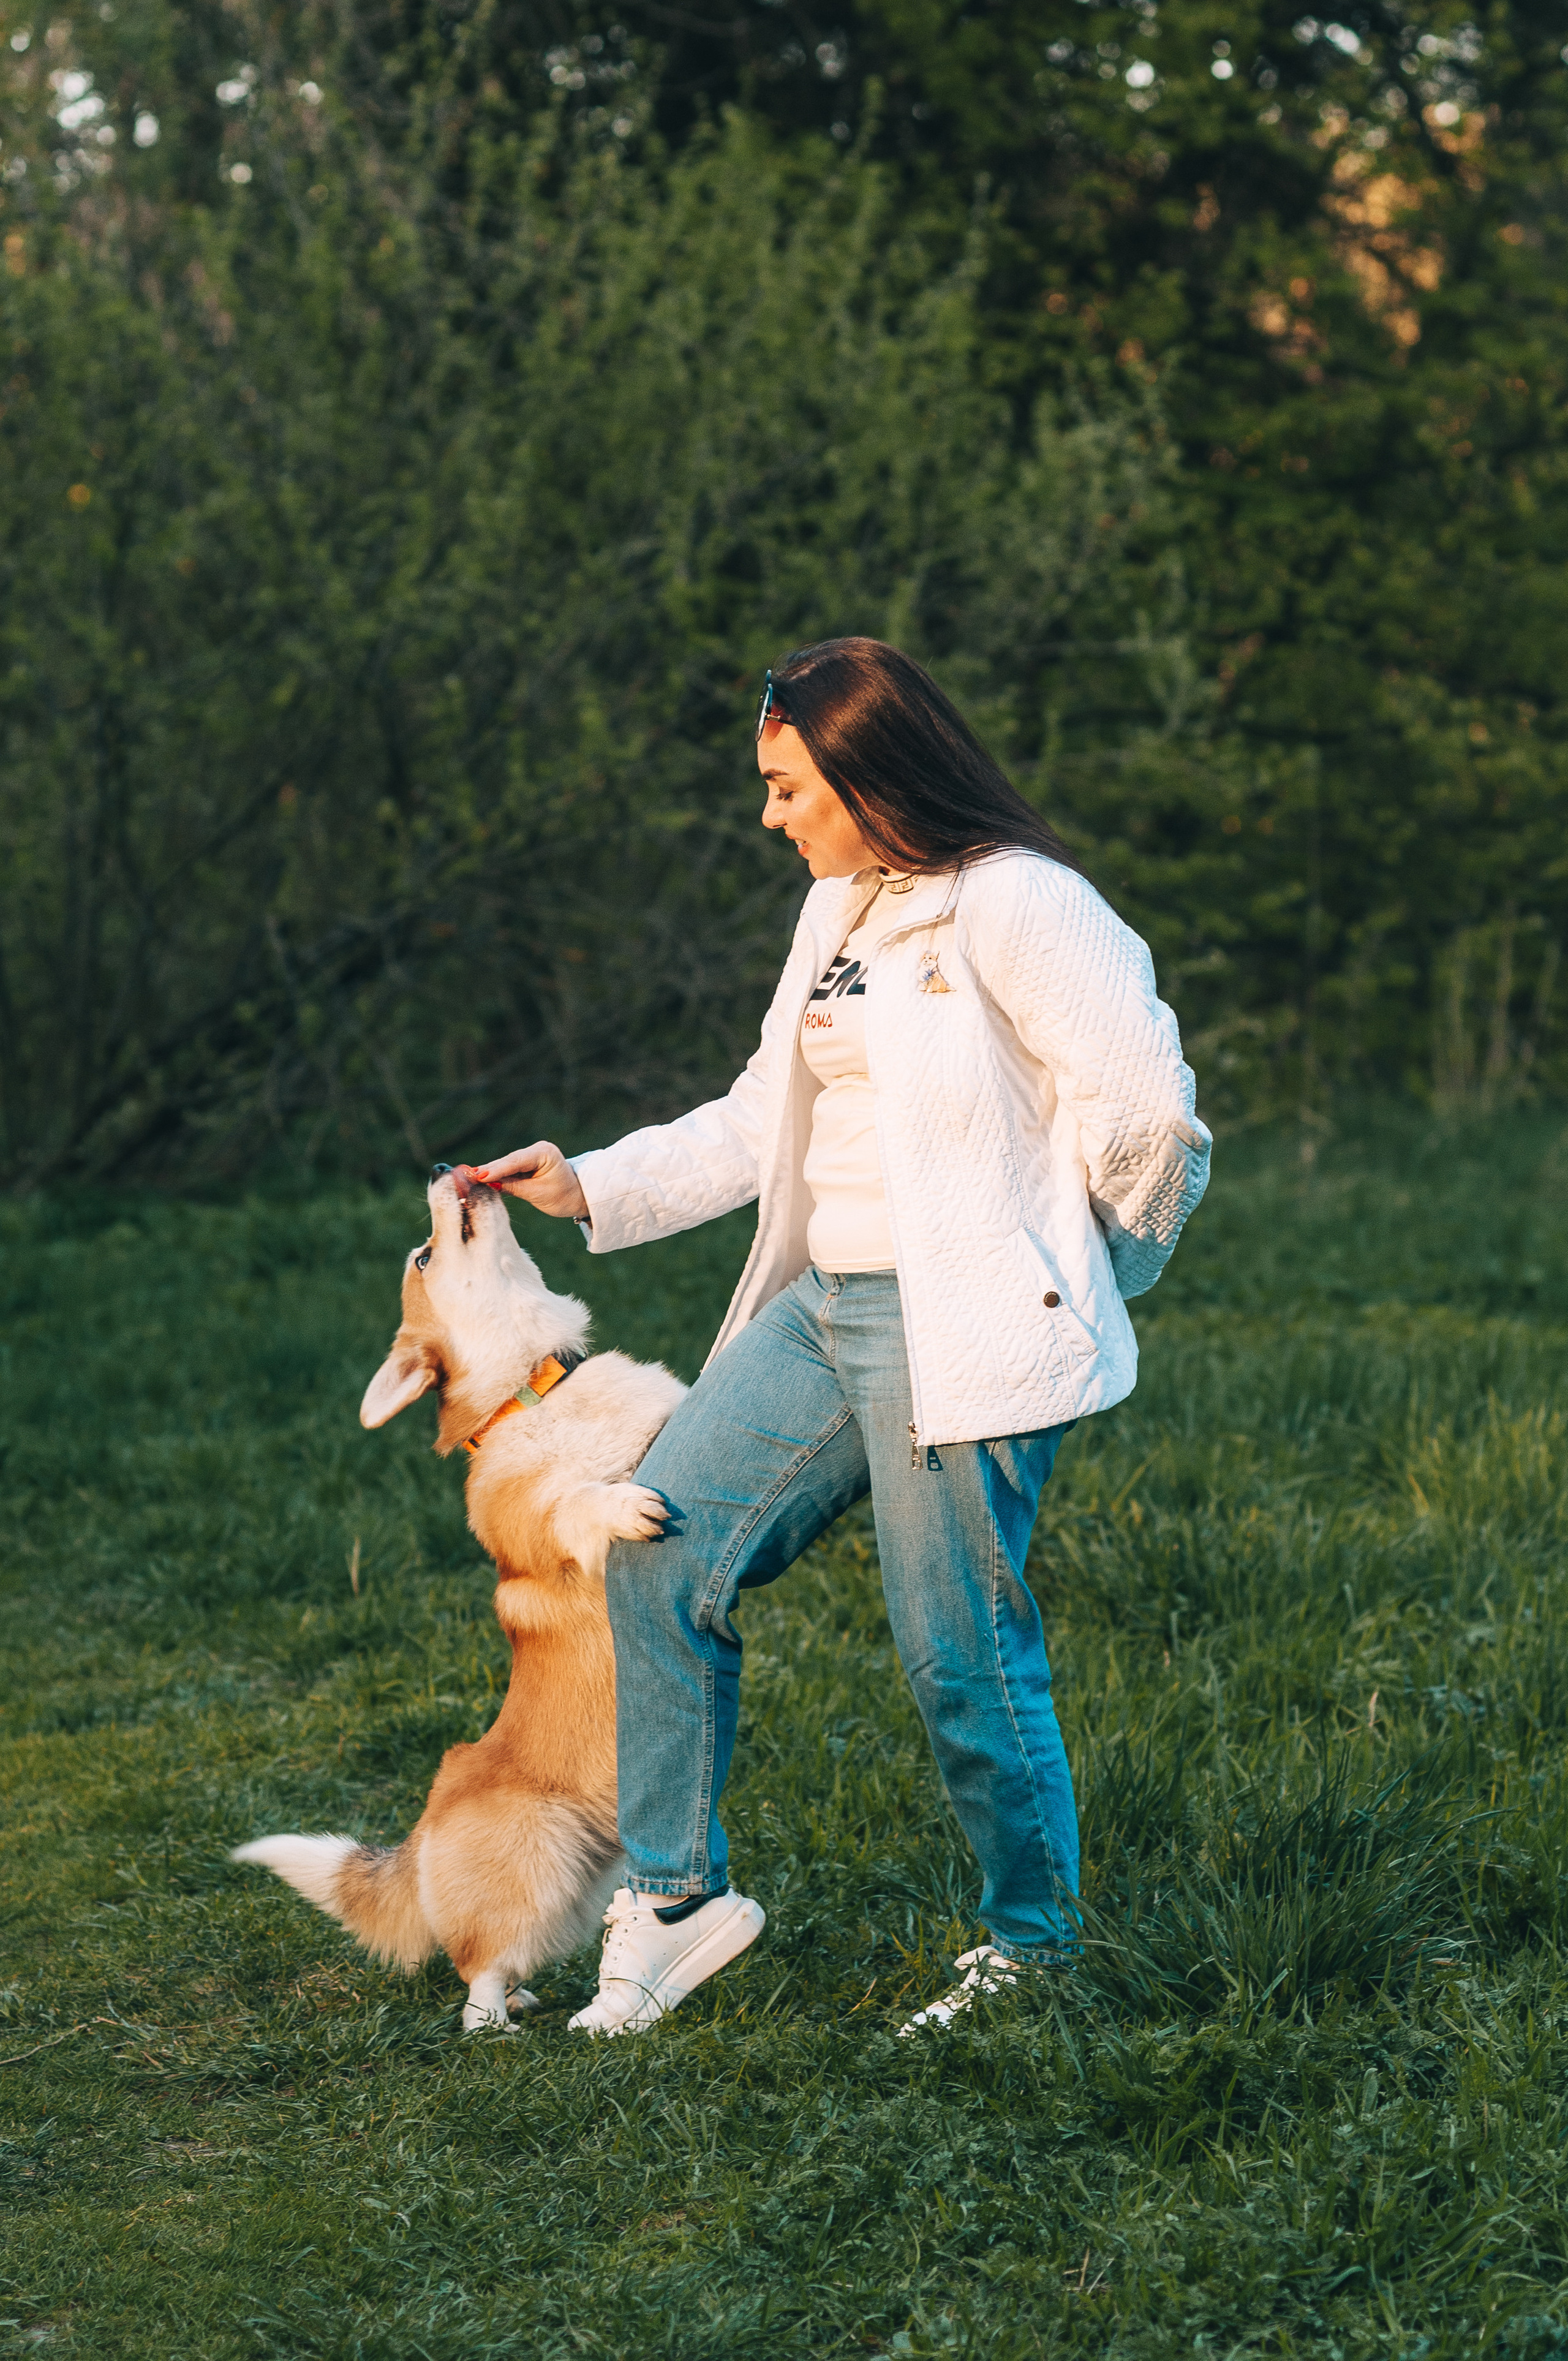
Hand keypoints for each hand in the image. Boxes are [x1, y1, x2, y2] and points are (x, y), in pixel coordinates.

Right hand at [471, 1141, 589, 1222]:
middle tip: (467, 1176)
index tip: (479, 1175)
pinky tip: (479, 1178)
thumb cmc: (563, 1196)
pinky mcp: (526, 1163)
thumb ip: (514, 1187)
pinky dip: (497, 1175)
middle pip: (508, 1161)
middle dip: (488, 1169)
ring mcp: (531, 1155)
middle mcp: (537, 1149)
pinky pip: (509, 1169)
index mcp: (545, 1153)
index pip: (516, 1161)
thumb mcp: (538, 1194)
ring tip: (469, 1177)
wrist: (578, 1196)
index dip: (496, 1169)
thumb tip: (489, 1184)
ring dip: (489, 1172)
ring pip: (506, 1164)